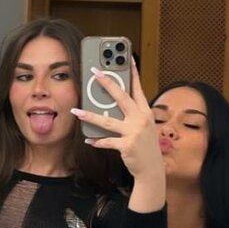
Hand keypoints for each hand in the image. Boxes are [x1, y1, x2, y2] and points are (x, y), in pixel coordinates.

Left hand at [71, 59, 164, 182]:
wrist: (152, 169)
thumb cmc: (145, 146)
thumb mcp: (143, 126)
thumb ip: (131, 113)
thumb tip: (112, 102)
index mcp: (145, 111)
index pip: (138, 88)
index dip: (132, 72)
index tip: (127, 57)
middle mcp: (141, 119)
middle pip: (121, 97)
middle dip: (107, 83)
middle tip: (94, 72)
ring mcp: (134, 132)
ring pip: (107, 121)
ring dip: (89, 116)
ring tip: (76, 111)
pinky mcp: (127, 145)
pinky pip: (107, 141)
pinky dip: (97, 141)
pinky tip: (89, 139)